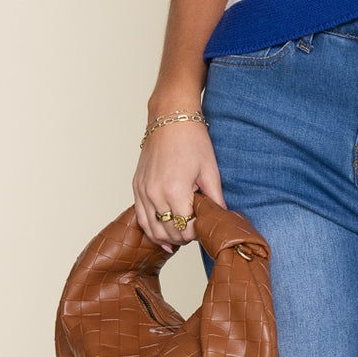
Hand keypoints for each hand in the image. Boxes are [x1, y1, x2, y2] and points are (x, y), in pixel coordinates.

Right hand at [133, 120, 226, 250]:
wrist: (170, 118)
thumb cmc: (191, 140)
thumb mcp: (210, 171)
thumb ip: (215, 199)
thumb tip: (221, 218)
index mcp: (175, 191)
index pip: (186, 229)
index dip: (198, 232)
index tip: (206, 226)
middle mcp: (155, 194)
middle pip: (169, 232)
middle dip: (185, 236)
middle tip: (197, 229)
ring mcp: (142, 191)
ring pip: (152, 230)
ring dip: (168, 237)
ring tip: (182, 237)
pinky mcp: (136, 188)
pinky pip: (140, 218)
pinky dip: (152, 230)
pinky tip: (164, 238)